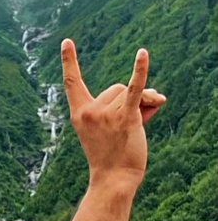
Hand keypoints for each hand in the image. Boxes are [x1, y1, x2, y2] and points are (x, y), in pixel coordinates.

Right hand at [61, 39, 165, 185]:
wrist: (115, 179)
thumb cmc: (113, 156)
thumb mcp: (110, 127)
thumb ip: (126, 105)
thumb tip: (153, 94)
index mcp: (79, 114)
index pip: (72, 83)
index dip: (69, 61)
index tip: (67, 41)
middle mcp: (89, 111)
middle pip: (114, 88)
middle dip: (128, 101)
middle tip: (129, 126)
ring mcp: (105, 114)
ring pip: (129, 92)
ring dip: (142, 103)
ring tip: (139, 126)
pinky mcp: (124, 117)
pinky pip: (134, 89)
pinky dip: (140, 71)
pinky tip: (142, 53)